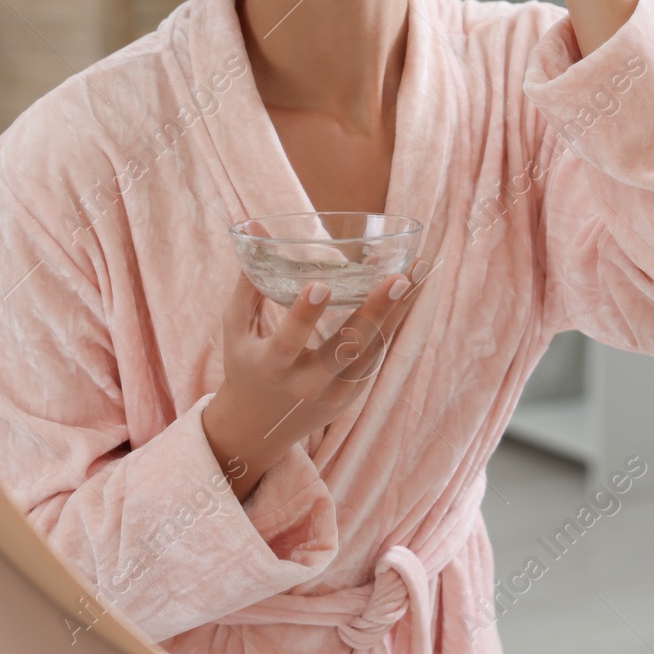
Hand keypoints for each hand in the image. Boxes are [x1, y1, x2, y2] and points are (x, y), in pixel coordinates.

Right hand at [203, 260, 431, 501]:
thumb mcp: (235, 330)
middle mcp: (307, 383)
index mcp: (271, 368)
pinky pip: (378, 353)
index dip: (303, 315)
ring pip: (373, 349)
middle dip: (375, 312)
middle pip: (347, 349)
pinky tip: (411, 290)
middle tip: (398, 277)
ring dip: (399, 310)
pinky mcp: (354, 393)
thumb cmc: (246, 366)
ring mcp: (336, 391)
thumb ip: (248, 282)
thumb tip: (257, 224)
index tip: (319, 285)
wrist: (259, 429)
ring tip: (418, 271)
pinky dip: (395, 321)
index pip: (288, 342)